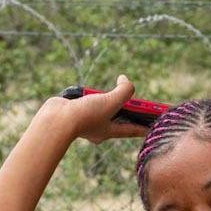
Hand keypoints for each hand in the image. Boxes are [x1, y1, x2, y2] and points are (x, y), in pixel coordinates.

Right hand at [35, 76, 151, 144]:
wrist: (56, 119)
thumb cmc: (85, 115)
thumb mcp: (111, 102)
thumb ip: (124, 91)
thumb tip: (125, 80)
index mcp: (110, 131)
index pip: (132, 129)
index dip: (144, 126)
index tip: (153, 127)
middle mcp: (99, 128)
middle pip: (118, 119)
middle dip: (127, 112)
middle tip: (137, 106)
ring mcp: (87, 121)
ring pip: (103, 110)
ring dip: (108, 101)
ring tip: (112, 94)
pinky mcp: (76, 112)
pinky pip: (88, 104)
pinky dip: (92, 98)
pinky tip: (89, 93)